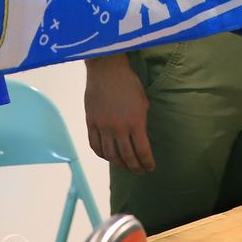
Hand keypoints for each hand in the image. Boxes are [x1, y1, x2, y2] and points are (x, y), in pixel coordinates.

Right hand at [84, 54, 154, 173]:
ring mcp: (103, 126)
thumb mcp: (143, 102)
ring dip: (119, 164)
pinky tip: (108, 156)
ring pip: (110, 155)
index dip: (147, 163)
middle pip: (127, 157)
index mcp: (136, 122)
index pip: (143, 151)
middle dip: (135, 167)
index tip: (150, 168)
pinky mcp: (91, 123)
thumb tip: (139, 140)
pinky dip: (102, 155)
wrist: (106, 70)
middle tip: (139, 171)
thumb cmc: (129, 83)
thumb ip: (141, 122)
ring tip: (125, 166)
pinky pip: (95, 146)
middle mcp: (119, 128)